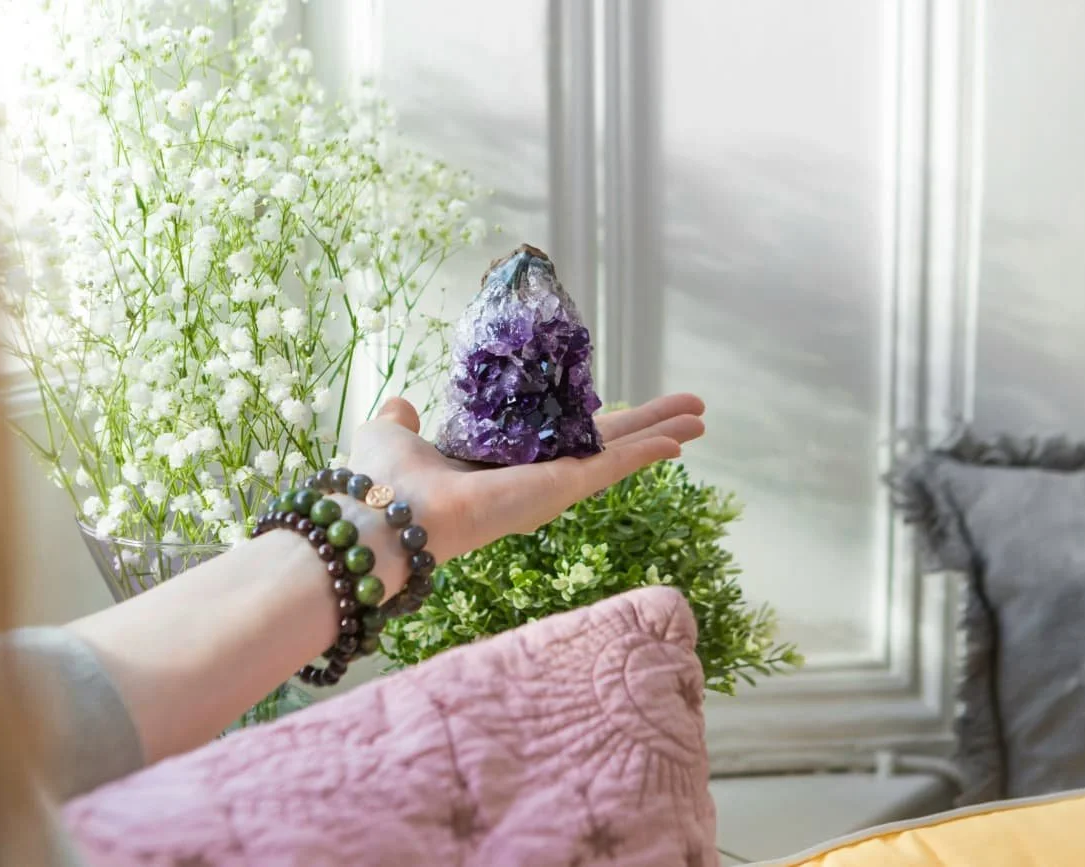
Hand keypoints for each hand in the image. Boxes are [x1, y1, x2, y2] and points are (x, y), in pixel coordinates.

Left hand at [347, 394, 705, 564]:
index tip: (622, 413)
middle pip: (605, 446)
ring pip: (619, 454)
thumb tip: (402, 407)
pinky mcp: (559, 488)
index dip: (595, 424)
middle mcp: (532, 477)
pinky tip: (680, 439)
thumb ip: (403, 422)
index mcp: (500, 463)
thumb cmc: (383, 481)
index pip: (560, 439)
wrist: (387, 518)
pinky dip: (648, 450)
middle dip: (648, 428)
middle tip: (691, 412)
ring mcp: (551, 486)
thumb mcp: (392, 435)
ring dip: (662, 435)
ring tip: (701, 417)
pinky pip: (613, 464)